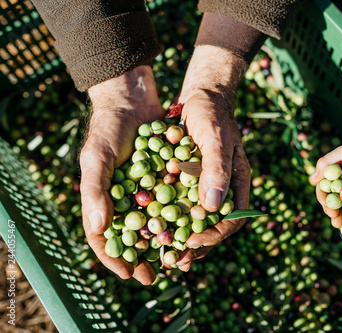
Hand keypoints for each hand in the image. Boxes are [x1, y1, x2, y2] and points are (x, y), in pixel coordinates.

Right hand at [80, 66, 163, 283]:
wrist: (133, 103)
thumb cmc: (108, 131)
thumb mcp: (97, 158)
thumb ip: (95, 191)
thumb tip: (100, 228)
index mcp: (101, 201)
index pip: (104, 238)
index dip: (114, 259)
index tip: (129, 274)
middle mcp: (123, 201)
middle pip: (131, 239)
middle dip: (142, 259)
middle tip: (156, 275)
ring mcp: (144, 193)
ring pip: (153, 226)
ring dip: (163, 244)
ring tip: (177, 259)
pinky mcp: (163, 182)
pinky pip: (172, 205)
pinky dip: (179, 219)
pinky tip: (191, 230)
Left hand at [163, 45, 250, 270]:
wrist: (197, 95)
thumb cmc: (210, 113)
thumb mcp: (215, 138)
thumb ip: (216, 170)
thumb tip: (212, 208)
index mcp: (237, 182)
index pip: (232, 218)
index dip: (215, 235)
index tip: (193, 242)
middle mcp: (222, 188)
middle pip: (213, 226)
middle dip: (195, 245)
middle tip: (176, 260)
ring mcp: (204, 185)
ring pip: (195, 220)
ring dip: (181, 238)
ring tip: (164, 255)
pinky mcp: (187, 181)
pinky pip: (180, 206)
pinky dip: (169, 220)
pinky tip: (152, 229)